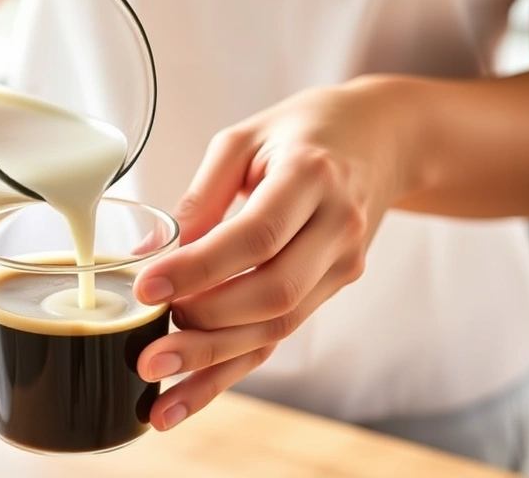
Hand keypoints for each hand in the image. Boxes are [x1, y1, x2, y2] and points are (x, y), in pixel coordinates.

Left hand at [133, 76, 421, 430]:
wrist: (382, 138)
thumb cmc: (301, 133)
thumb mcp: (244, 139)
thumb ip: (202, 195)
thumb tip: (154, 254)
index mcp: (312, 177)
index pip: (257, 236)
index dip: (201, 267)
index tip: (148, 288)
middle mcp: (337, 228)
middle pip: (273, 294)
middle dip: (206, 328)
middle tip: (147, 347)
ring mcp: (342, 265)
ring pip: (278, 327)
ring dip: (214, 362)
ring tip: (158, 385)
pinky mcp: (333, 289)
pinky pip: (279, 336)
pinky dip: (232, 369)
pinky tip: (188, 395)